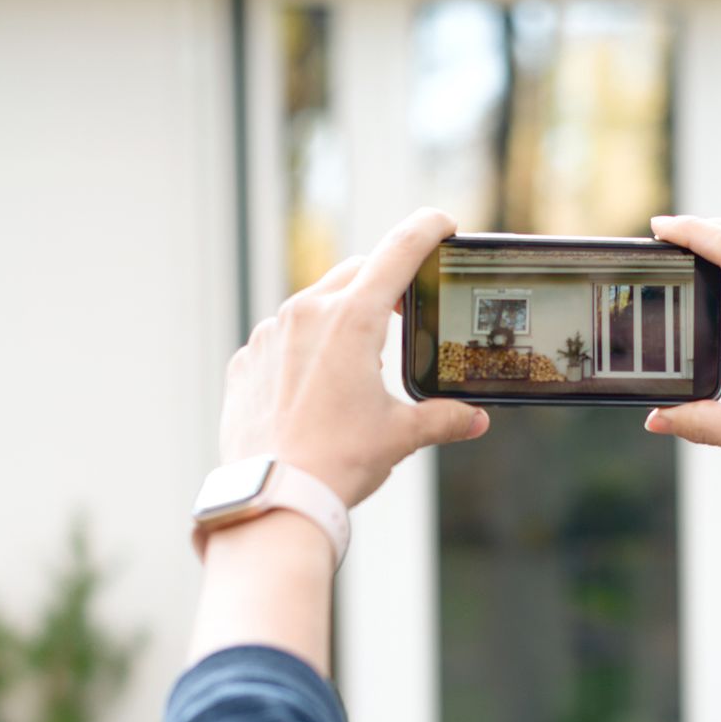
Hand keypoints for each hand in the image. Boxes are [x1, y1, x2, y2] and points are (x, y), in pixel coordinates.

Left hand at [218, 208, 489, 507]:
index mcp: (352, 319)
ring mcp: (269, 335)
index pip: (399, 251)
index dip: (427, 230)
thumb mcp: (400, 436)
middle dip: (386, 282)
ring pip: (314, 305)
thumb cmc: (338, 462)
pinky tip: (315, 390)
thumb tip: (474, 419)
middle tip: (406, 310)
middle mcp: (306, 313)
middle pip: (357, 272)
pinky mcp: (246, 361)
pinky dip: (303, 351)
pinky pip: (280, 340)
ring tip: (357, 364)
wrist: (273, 497)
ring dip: (341, 319)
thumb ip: (443, 418)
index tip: (443, 224)